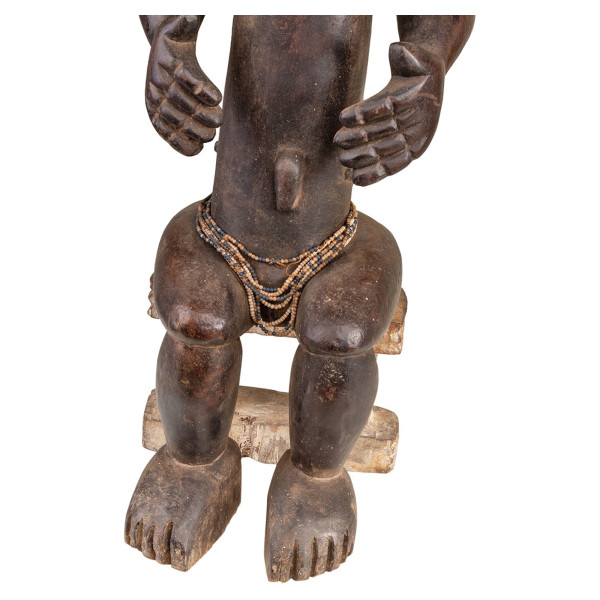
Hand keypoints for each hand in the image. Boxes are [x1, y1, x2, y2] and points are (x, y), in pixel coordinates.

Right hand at [145, 15, 222, 155]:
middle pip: (178, 102)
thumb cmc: (178, 37)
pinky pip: (166, 133)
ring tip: (212, 136)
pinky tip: (196, 152)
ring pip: (173, 121)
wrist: (163, 49)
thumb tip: (192, 12)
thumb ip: (189, 20)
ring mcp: (155, 102)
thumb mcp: (183, 25)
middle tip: (220, 121)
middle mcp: (156, 82)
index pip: (183, 76)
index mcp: (164, 60)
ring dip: (193, 131)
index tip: (218, 97)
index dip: (200, 88)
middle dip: (200, 114)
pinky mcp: (156, 116)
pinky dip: (180, 144)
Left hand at [334, 42, 444, 185]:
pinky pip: (392, 166)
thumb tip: (396, 50)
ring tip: (341, 159)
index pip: (388, 106)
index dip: (365, 113)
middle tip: (336, 141)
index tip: (342, 117)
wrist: (428, 83)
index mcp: (419, 98)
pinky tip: (356, 180)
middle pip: (384, 132)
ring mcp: (415, 140)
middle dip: (358, 139)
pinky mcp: (411, 153)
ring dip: (362, 157)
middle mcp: (419, 122)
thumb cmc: (416, 66)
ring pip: (385, 151)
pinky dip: (374, 174)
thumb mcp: (414, 55)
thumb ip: (406, 53)